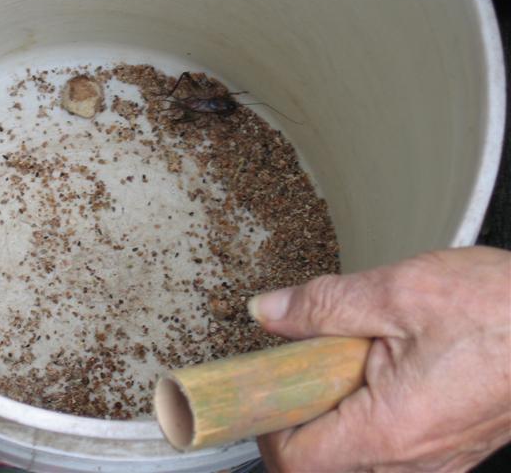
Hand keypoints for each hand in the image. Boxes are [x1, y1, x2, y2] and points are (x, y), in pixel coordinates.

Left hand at [249, 246, 510, 471]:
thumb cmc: (502, 310)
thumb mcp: (399, 292)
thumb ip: (323, 305)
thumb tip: (269, 311)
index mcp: (389, 430)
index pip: (295, 459)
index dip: (265, 424)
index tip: (261, 386)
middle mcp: (413, 461)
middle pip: (321, 463)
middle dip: (299, 415)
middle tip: (303, 363)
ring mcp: (435, 461)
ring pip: (354, 458)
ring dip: (334, 414)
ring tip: (346, 361)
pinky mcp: (448, 450)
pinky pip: (389, 450)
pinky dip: (367, 415)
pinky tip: (380, 370)